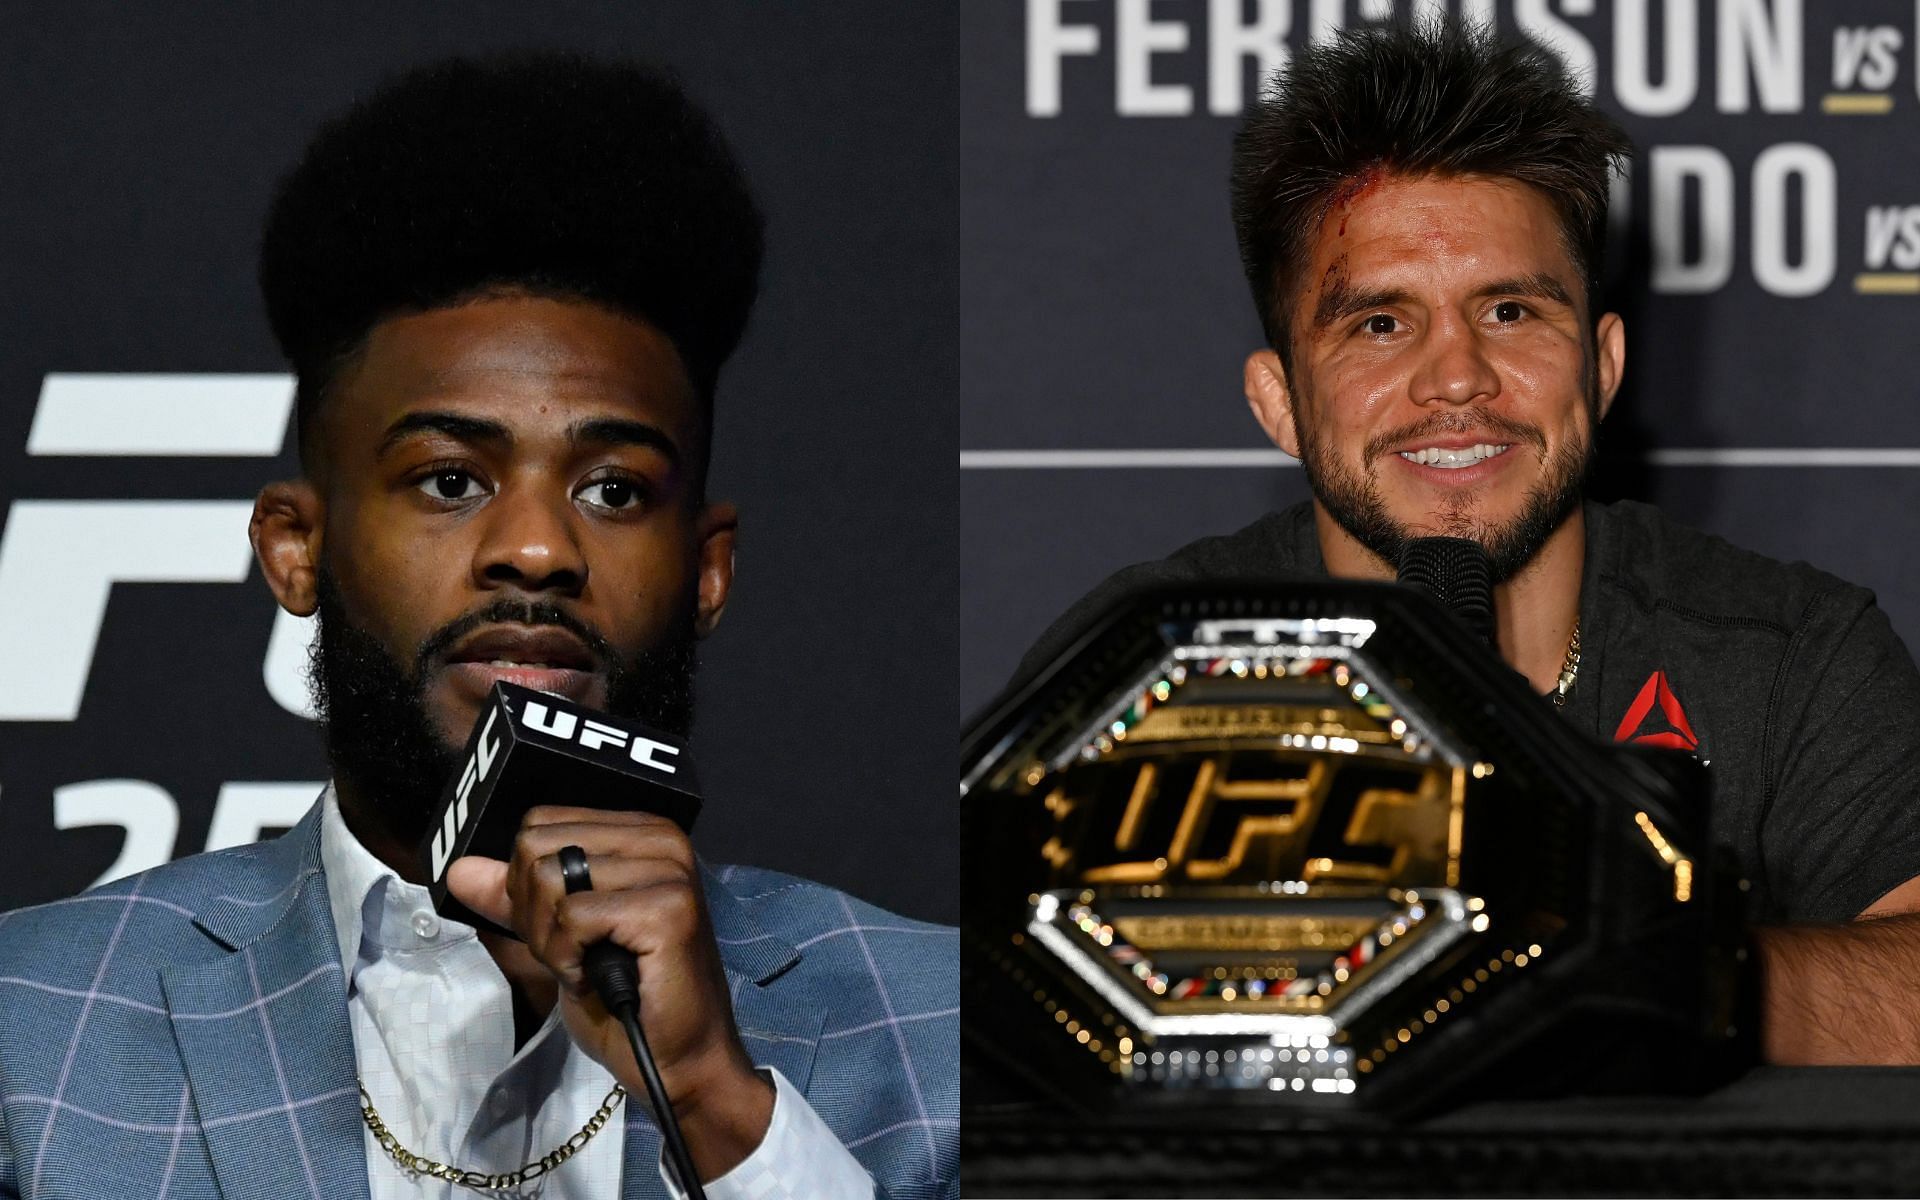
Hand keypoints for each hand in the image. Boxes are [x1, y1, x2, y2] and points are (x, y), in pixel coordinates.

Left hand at [445, 806, 773, 1178]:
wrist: (676, 1060)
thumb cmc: (623, 1001)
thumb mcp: (556, 939)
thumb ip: (515, 899)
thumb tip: (459, 869)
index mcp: (639, 833)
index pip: (539, 824)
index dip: (527, 885)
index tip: (564, 931)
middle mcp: (661, 838)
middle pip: (536, 848)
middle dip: (535, 914)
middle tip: (575, 955)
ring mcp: (669, 870)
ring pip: (550, 879)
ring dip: (552, 941)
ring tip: (589, 968)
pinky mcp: (668, 908)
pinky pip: (573, 916)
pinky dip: (567, 959)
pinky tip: (596, 980)